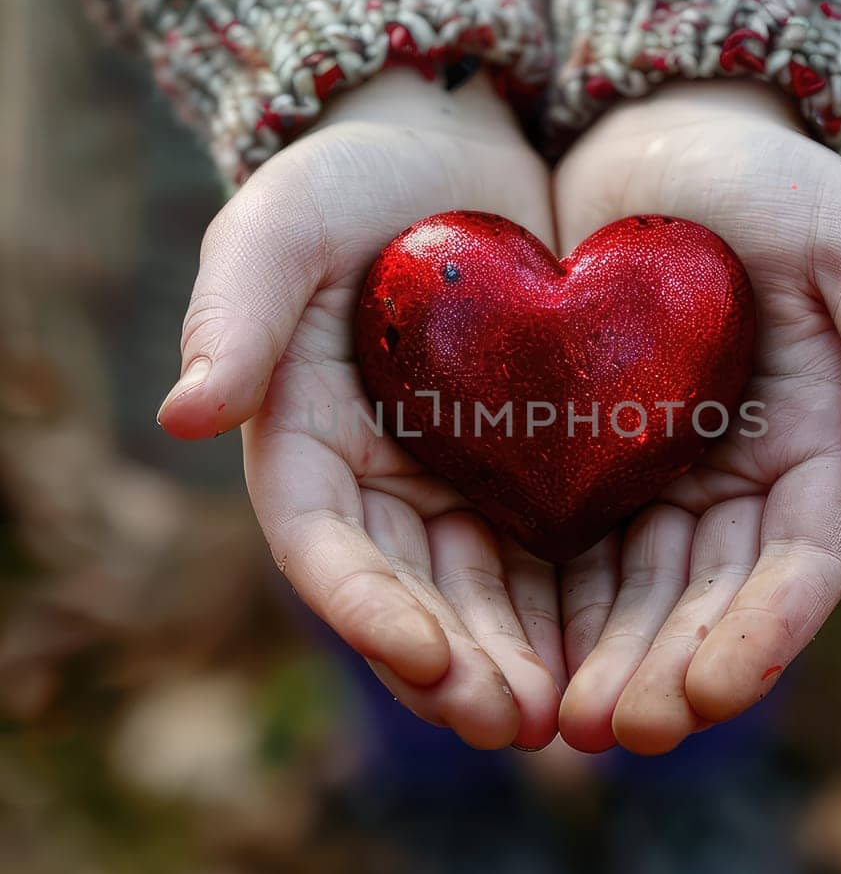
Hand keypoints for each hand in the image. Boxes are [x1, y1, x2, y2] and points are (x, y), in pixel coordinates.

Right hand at [157, 70, 562, 749]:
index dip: (367, 610)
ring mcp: (455, 485)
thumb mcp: (285, 223)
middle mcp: (377, 487)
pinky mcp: (529, 470)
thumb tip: (182, 413)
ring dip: (521, 661)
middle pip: (413, 595)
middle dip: (460, 664)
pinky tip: (625, 650)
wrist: (445, 151)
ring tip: (573, 717)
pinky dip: (580, 609)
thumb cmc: (349, 180)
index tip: (423, 659)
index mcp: (304, 446)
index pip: (327, 548)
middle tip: (514, 722)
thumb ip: (237, 309)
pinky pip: (554, 554)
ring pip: (486, 597)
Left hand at [554, 81, 840, 755]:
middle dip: (667, 671)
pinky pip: (566, 552)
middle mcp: (738, 483)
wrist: (654, 141)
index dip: (761, 633)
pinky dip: (547, 609)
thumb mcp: (840, 225)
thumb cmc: (760, 177)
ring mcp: (660, 481)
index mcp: (814, 447)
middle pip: (708, 601)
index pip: (798, 563)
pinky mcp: (583, 464)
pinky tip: (511, 654)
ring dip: (605, 663)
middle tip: (614, 731)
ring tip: (556, 725)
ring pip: (634, 596)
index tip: (713, 691)